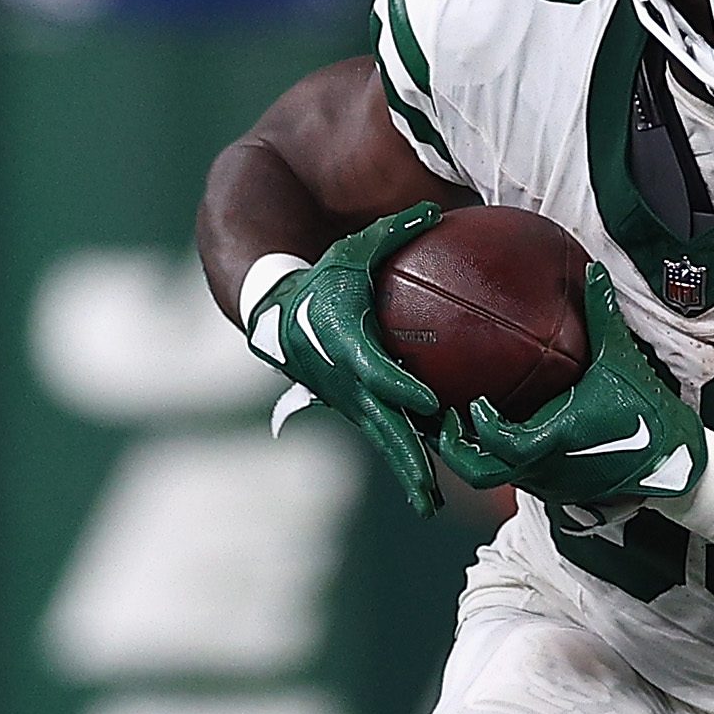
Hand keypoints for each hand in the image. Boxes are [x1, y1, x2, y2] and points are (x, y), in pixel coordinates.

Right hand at [247, 202, 445, 514]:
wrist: (277, 315)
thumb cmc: (322, 278)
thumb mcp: (354, 251)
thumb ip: (395, 232)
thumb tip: (437, 209)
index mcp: (344, 342)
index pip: (375, 370)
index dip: (401, 387)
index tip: (430, 404)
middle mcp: (345, 380)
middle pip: (381, 424)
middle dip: (406, 457)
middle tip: (432, 490)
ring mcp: (349, 400)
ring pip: (384, 439)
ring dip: (407, 471)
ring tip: (430, 505)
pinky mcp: (355, 407)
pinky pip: (384, 433)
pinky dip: (405, 456)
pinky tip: (428, 482)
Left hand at [436, 265, 706, 510]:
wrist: (675, 462)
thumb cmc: (648, 413)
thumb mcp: (622, 359)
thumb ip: (601, 315)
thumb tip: (592, 272)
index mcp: (556, 437)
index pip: (499, 441)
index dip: (476, 425)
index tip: (468, 401)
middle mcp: (544, 467)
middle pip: (478, 473)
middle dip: (453, 450)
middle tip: (440, 420)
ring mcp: (547, 481)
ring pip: (493, 478)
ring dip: (472, 454)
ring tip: (458, 426)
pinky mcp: (555, 488)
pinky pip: (514, 475)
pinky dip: (496, 458)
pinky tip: (494, 435)